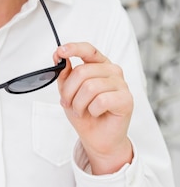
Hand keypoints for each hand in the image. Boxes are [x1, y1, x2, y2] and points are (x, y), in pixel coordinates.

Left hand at [54, 42, 133, 174]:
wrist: (97, 138)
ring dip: (79, 103)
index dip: (73, 48)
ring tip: (82, 110)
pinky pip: (101, 100)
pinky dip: (92, 110)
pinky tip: (95, 113)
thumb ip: (65, 74)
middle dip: (69, 91)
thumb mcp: (68, 92)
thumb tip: (60, 58)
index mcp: (99, 65)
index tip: (60, 52)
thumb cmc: (85, 114)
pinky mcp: (126, 100)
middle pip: (82, 71)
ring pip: (90, 87)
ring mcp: (121, 84)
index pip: (88, 50)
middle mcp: (112, 71)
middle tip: (68, 103)